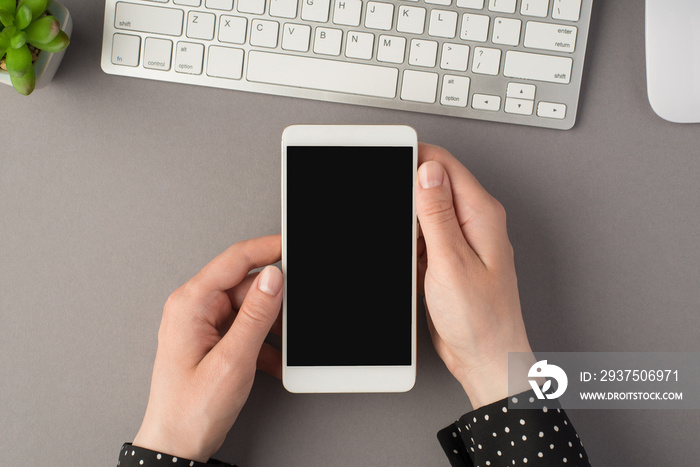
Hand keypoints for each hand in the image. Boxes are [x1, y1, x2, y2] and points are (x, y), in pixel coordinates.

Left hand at [133, 235, 283, 461]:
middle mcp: (194, 308)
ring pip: (250, 309)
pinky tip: (271, 362)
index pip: (236, 259)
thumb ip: (256, 315)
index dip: (268, 248)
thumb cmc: (190, 410)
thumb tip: (273, 277)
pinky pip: (245, 328)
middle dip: (274, 303)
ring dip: (270, 327)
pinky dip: (263, 342)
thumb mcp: (233, 360)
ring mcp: (203, 324)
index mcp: (191, 303)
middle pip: (246, 286)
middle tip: (294, 318)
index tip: (293, 245)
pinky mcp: (212, 339)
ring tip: (279, 350)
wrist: (176, 445)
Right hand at [416, 143, 535, 408]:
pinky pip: (423, 237)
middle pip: (433, 185)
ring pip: (425, 212)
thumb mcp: (452, 261)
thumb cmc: (482, 319)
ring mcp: (461, 240)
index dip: (414, 158)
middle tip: (391, 208)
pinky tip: (408, 257)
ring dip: (408, 220)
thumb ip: (437, 213)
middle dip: (407, 190)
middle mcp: (474, 222)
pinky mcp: (448, 258)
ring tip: (404, 242)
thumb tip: (428, 171)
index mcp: (482, 214)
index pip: (445, 165)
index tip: (389, 161)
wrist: (486, 358)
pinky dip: (410, 242)